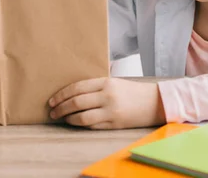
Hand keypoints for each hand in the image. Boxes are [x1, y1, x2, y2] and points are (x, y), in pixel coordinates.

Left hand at [48, 78, 165, 129]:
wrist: (156, 102)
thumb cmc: (132, 92)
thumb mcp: (115, 81)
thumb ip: (97, 84)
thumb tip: (73, 90)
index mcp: (106, 82)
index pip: (77, 87)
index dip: (61, 95)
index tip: (52, 100)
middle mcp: (107, 96)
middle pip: (76, 102)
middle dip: (61, 108)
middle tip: (52, 111)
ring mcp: (111, 111)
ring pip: (82, 117)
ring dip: (69, 118)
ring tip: (62, 118)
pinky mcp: (115, 124)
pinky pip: (92, 126)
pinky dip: (81, 125)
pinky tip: (76, 123)